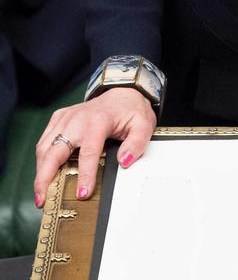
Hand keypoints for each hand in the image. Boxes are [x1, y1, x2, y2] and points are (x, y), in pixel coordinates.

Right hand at [34, 88, 155, 207]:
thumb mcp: (143, 125)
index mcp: (99, 121)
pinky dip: (41, 158)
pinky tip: (43, 173)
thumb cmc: (131, 110)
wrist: (122, 92)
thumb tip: (125, 161)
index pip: (89, 152)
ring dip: (40, 171)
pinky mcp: (59, 118)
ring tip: (41, 192)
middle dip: (45, 177)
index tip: (82, 194)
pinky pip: (45, 140)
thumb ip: (137, 143)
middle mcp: (78, 119)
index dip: (85, 175)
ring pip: (44, 147)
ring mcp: (66, 117)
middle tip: (43, 200)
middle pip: (54, 151)